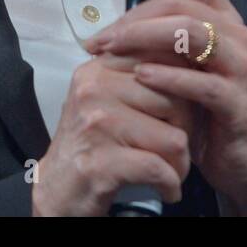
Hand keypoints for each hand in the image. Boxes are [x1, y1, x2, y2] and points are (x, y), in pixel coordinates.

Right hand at [32, 52, 197, 215]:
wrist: (56, 187)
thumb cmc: (90, 141)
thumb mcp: (106, 97)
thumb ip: (139, 74)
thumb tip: (190, 57)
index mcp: (99, 69)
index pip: (163, 61)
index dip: (186, 88)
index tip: (189, 110)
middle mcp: (95, 90)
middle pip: (176, 100)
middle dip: (188, 130)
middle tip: (180, 148)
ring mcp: (96, 126)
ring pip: (173, 138)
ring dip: (181, 163)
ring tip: (173, 170)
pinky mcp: (100, 163)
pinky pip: (158, 169)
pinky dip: (171, 184)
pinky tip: (167, 190)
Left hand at [83, 0, 246, 214]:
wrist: (234, 157)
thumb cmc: (201, 106)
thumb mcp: (179, 65)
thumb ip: (157, 40)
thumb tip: (108, 27)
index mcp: (220, 17)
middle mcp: (235, 34)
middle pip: (181, 4)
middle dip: (134, 17)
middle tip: (100, 38)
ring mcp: (241, 66)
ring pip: (193, 33)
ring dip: (145, 38)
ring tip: (113, 51)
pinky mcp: (238, 102)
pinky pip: (203, 83)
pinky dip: (168, 77)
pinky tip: (141, 77)